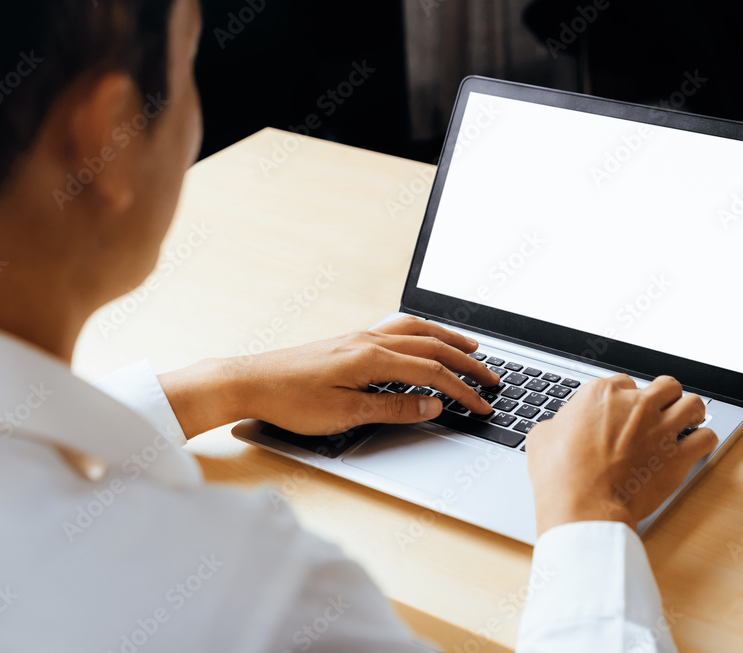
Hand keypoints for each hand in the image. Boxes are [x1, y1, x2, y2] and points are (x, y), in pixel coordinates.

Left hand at [158, 315, 500, 437]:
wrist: (249, 381)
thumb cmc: (290, 401)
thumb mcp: (344, 414)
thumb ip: (392, 407)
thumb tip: (432, 405)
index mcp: (372, 358)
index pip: (431, 372)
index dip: (462, 390)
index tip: (483, 405)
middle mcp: (369, 341)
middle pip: (431, 345)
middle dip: (466, 361)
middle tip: (492, 378)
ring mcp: (359, 337)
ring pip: (416, 330)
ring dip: (447, 338)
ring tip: (470, 348)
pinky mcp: (349, 341)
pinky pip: (397, 329)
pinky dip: (422, 333)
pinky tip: (424, 340)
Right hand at [524, 373, 717, 535]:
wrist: (583, 506)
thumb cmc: (560, 475)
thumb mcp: (543, 437)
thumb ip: (560, 424)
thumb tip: (561, 428)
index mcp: (601, 394)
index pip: (624, 382)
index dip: (626, 398)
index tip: (625, 412)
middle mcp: (635, 404)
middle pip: (666, 385)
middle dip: (665, 398)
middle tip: (661, 412)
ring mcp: (660, 428)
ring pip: (693, 403)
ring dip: (691, 413)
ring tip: (686, 423)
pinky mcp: (678, 456)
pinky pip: (706, 437)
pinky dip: (702, 441)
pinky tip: (694, 448)